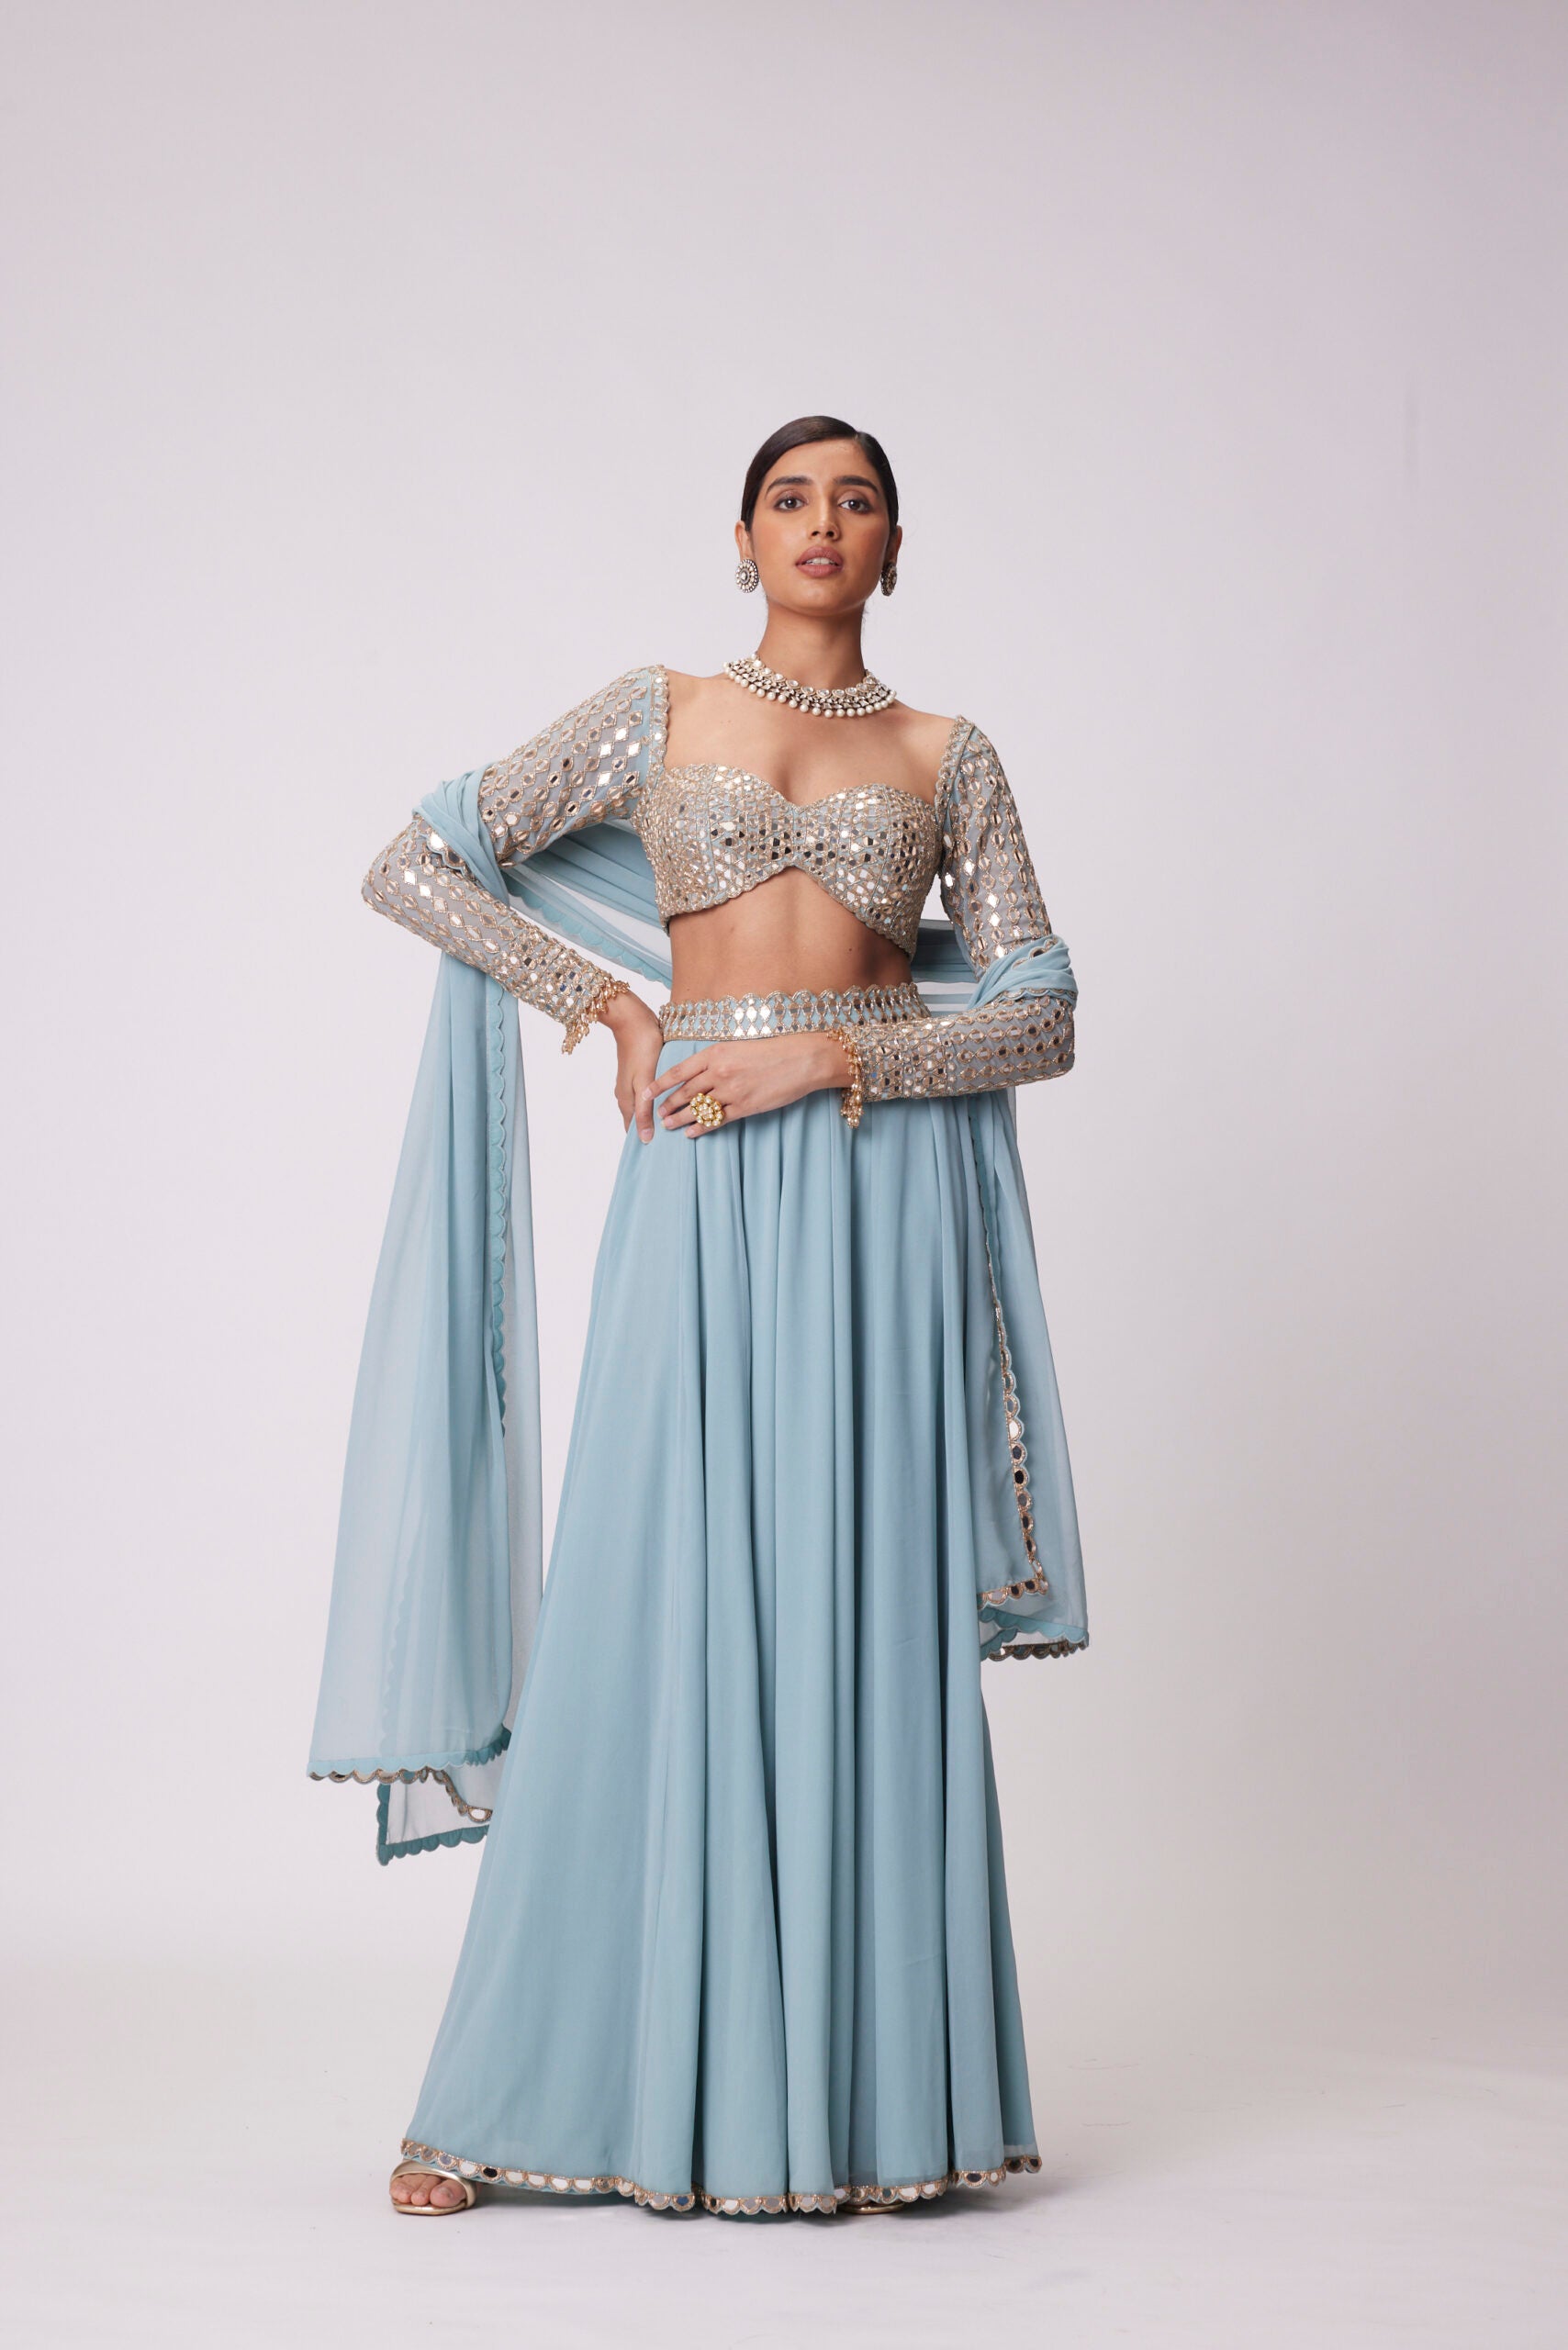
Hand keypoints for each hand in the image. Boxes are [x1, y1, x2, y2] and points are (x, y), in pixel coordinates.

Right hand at [597, 991, 665, 1140]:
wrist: (632, 1020)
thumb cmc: (641, 1049)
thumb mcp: (644, 1082)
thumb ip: (644, 1110)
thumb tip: (645, 1138)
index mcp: (626, 1099)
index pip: (633, 1129)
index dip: (644, 1140)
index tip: (659, 1152)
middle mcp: (625, 1094)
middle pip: (636, 1120)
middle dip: (648, 1130)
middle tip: (668, 1139)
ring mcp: (630, 1083)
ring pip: (640, 1108)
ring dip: (651, 1117)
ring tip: (669, 1124)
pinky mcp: (637, 1072)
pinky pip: (644, 1095)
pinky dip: (653, 1103)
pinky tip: (665, 1102)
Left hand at [652, 1033, 854, 1136]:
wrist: (803, 1059)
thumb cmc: (774, 1050)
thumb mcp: (739, 1046)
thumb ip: (717, 1058)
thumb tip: (700, 1072)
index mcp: (716, 1053)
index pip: (679, 1071)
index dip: (660, 1084)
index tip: (647, 1092)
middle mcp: (719, 1072)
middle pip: (685, 1092)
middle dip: (669, 1104)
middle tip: (657, 1113)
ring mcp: (732, 1091)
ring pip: (698, 1108)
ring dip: (680, 1118)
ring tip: (668, 1125)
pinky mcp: (745, 1107)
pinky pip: (717, 1120)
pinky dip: (701, 1128)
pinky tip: (691, 1133)